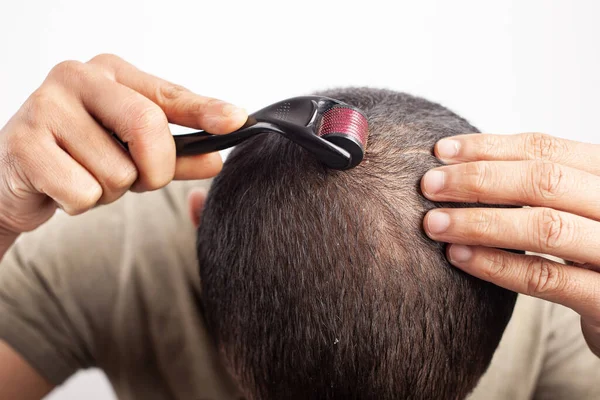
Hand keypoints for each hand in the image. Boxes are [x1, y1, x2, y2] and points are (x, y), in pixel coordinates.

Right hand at [0, 54, 246, 250]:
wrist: (14, 177)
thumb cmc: (78, 157)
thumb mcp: (134, 154)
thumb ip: (177, 156)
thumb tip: (217, 158)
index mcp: (112, 73)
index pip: (169, 94)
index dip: (206, 109)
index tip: (237, 120)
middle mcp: (78, 77)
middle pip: (148, 127)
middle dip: (154, 170)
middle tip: (137, 178)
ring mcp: (47, 105)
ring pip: (117, 171)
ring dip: (110, 191)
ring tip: (84, 175)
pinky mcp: (23, 142)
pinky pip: (83, 192)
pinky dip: (81, 204)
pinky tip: (60, 186)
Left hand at [420, 132, 599, 356]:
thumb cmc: (591, 252)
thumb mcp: (575, 208)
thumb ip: (537, 187)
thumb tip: (459, 166)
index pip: (545, 149)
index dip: (488, 148)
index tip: (442, 152)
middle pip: (544, 181)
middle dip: (478, 180)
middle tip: (429, 186)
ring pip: (545, 227)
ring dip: (480, 222)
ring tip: (435, 223)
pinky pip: (546, 277)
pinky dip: (497, 265)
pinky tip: (459, 256)